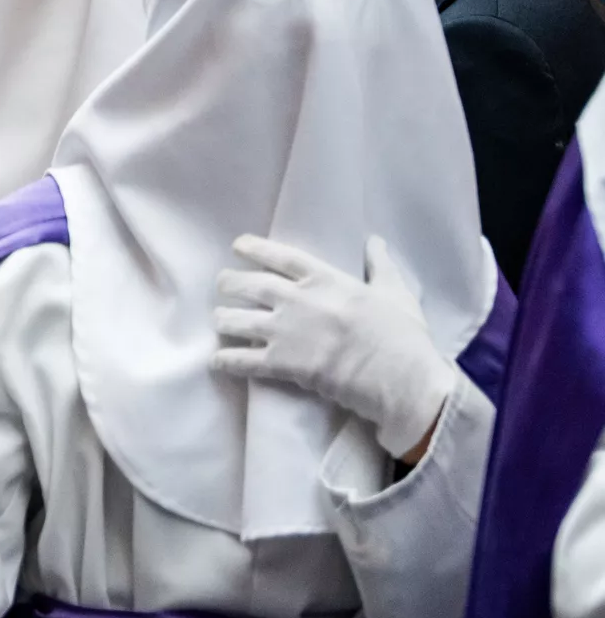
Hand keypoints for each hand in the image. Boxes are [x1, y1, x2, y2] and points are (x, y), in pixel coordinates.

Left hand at [214, 234, 454, 460]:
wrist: (398, 376)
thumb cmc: (402, 334)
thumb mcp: (395, 291)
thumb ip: (380, 265)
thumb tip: (375, 240)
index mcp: (325, 280)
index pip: (280, 257)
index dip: (254, 248)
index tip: (237, 246)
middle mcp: (297, 300)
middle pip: (248, 285)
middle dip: (228, 283)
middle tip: (222, 284)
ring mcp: (285, 332)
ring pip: (236, 320)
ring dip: (222, 319)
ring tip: (218, 320)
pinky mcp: (281, 363)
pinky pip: (242, 360)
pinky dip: (225, 360)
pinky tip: (216, 360)